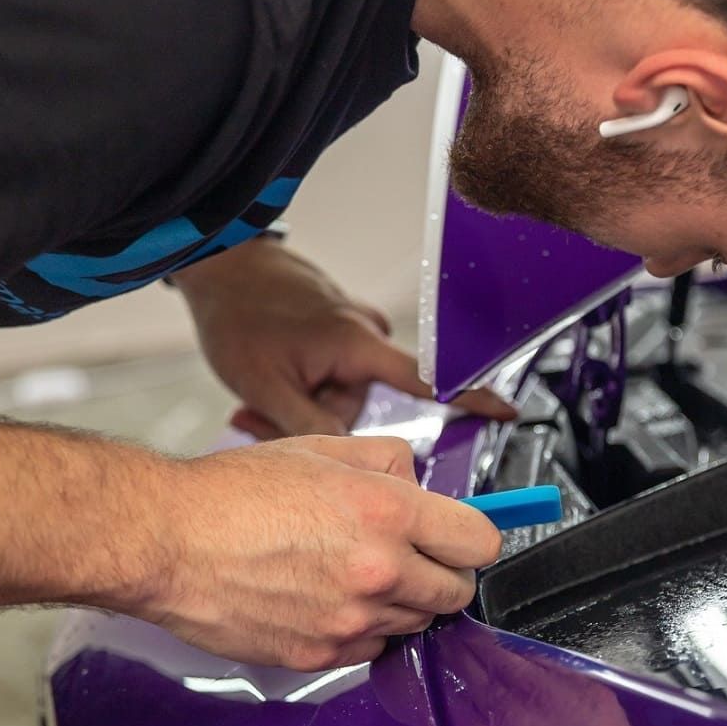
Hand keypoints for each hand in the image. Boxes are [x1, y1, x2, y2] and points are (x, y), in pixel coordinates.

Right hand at [149, 434, 501, 667]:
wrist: (166, 541)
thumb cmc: (231, 493)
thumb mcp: (320, 448)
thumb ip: (387, 462)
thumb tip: (420, 482)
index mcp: (386, 512)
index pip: (480, 542)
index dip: (473, 537)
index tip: (462, 536)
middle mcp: (378, 570)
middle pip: (457, 592)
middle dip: (443, 572)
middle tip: (413, 555)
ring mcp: (350, 619)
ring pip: (416, 623)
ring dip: (402, 602)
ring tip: (354, 572)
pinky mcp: (321, 655)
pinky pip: (371, 647)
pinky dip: (362, 628)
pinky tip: (328, 599)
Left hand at [172, 239, 514, 435]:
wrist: (219, 265)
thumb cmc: (239, 313)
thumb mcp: (266, 384)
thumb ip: (311, 426)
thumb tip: (348, 460)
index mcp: (359, 345)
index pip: (429, 381)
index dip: (471, 400)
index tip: (507, 412)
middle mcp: (363, 335)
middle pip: (361, 408)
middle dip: (317, 417)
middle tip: (262, 413)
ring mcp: (349, 330)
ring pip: (339, 396)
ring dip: (302, 403)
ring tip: (257, 394)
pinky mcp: (334, 329)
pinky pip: (328, 377)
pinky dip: (301, 386)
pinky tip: (269, 376)